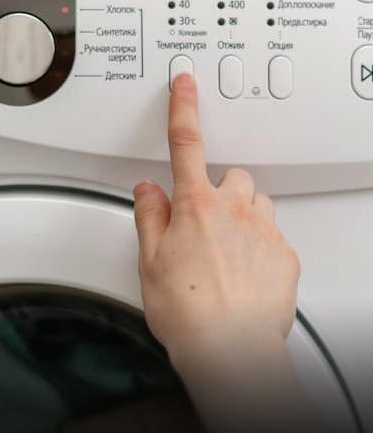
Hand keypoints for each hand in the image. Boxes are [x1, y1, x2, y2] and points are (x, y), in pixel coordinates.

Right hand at [133, 72, 299, 364]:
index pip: (187, 142)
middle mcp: (234, 209)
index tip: (185, 85)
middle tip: (207, 221)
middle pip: (233, 177)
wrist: (229, 347)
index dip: (184, 108)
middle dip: (221, 191)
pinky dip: (261, 242)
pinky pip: (275, 233)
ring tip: (229, 246)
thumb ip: (149, 215)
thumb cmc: (188, 310)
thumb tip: (147, 189)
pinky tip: (247, 270)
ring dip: (244, 214)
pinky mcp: (286, 252)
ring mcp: (264, 229)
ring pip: (257, 202)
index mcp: (195, 205)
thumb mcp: (150, 260)